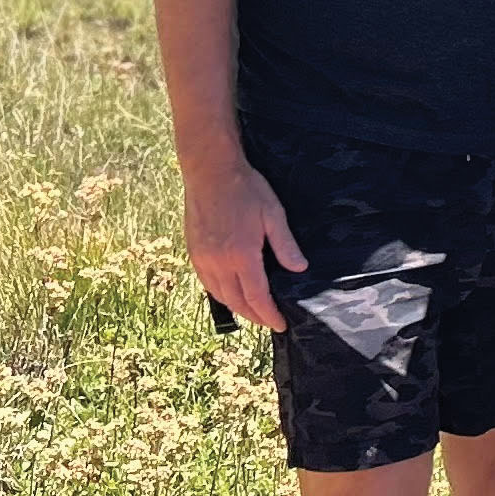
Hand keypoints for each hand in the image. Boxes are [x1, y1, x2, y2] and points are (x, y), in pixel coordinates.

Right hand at [185, 155, 307, 332]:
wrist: (209, 171)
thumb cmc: (245, 188)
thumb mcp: (272, 213)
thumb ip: (285, 244)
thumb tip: (299, 269)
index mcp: (242, 256)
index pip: (257, 298)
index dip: (269, 315)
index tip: (281, 324)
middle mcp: (219, 263)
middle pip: (238, 302)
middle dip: (255, 316)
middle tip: (269, 321)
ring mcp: (203, 259)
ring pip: (220, 295)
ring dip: (237, 307)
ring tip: (252, 311)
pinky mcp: (194, 252)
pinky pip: (207, 283)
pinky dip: (220, 294)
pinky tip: (230, 292)